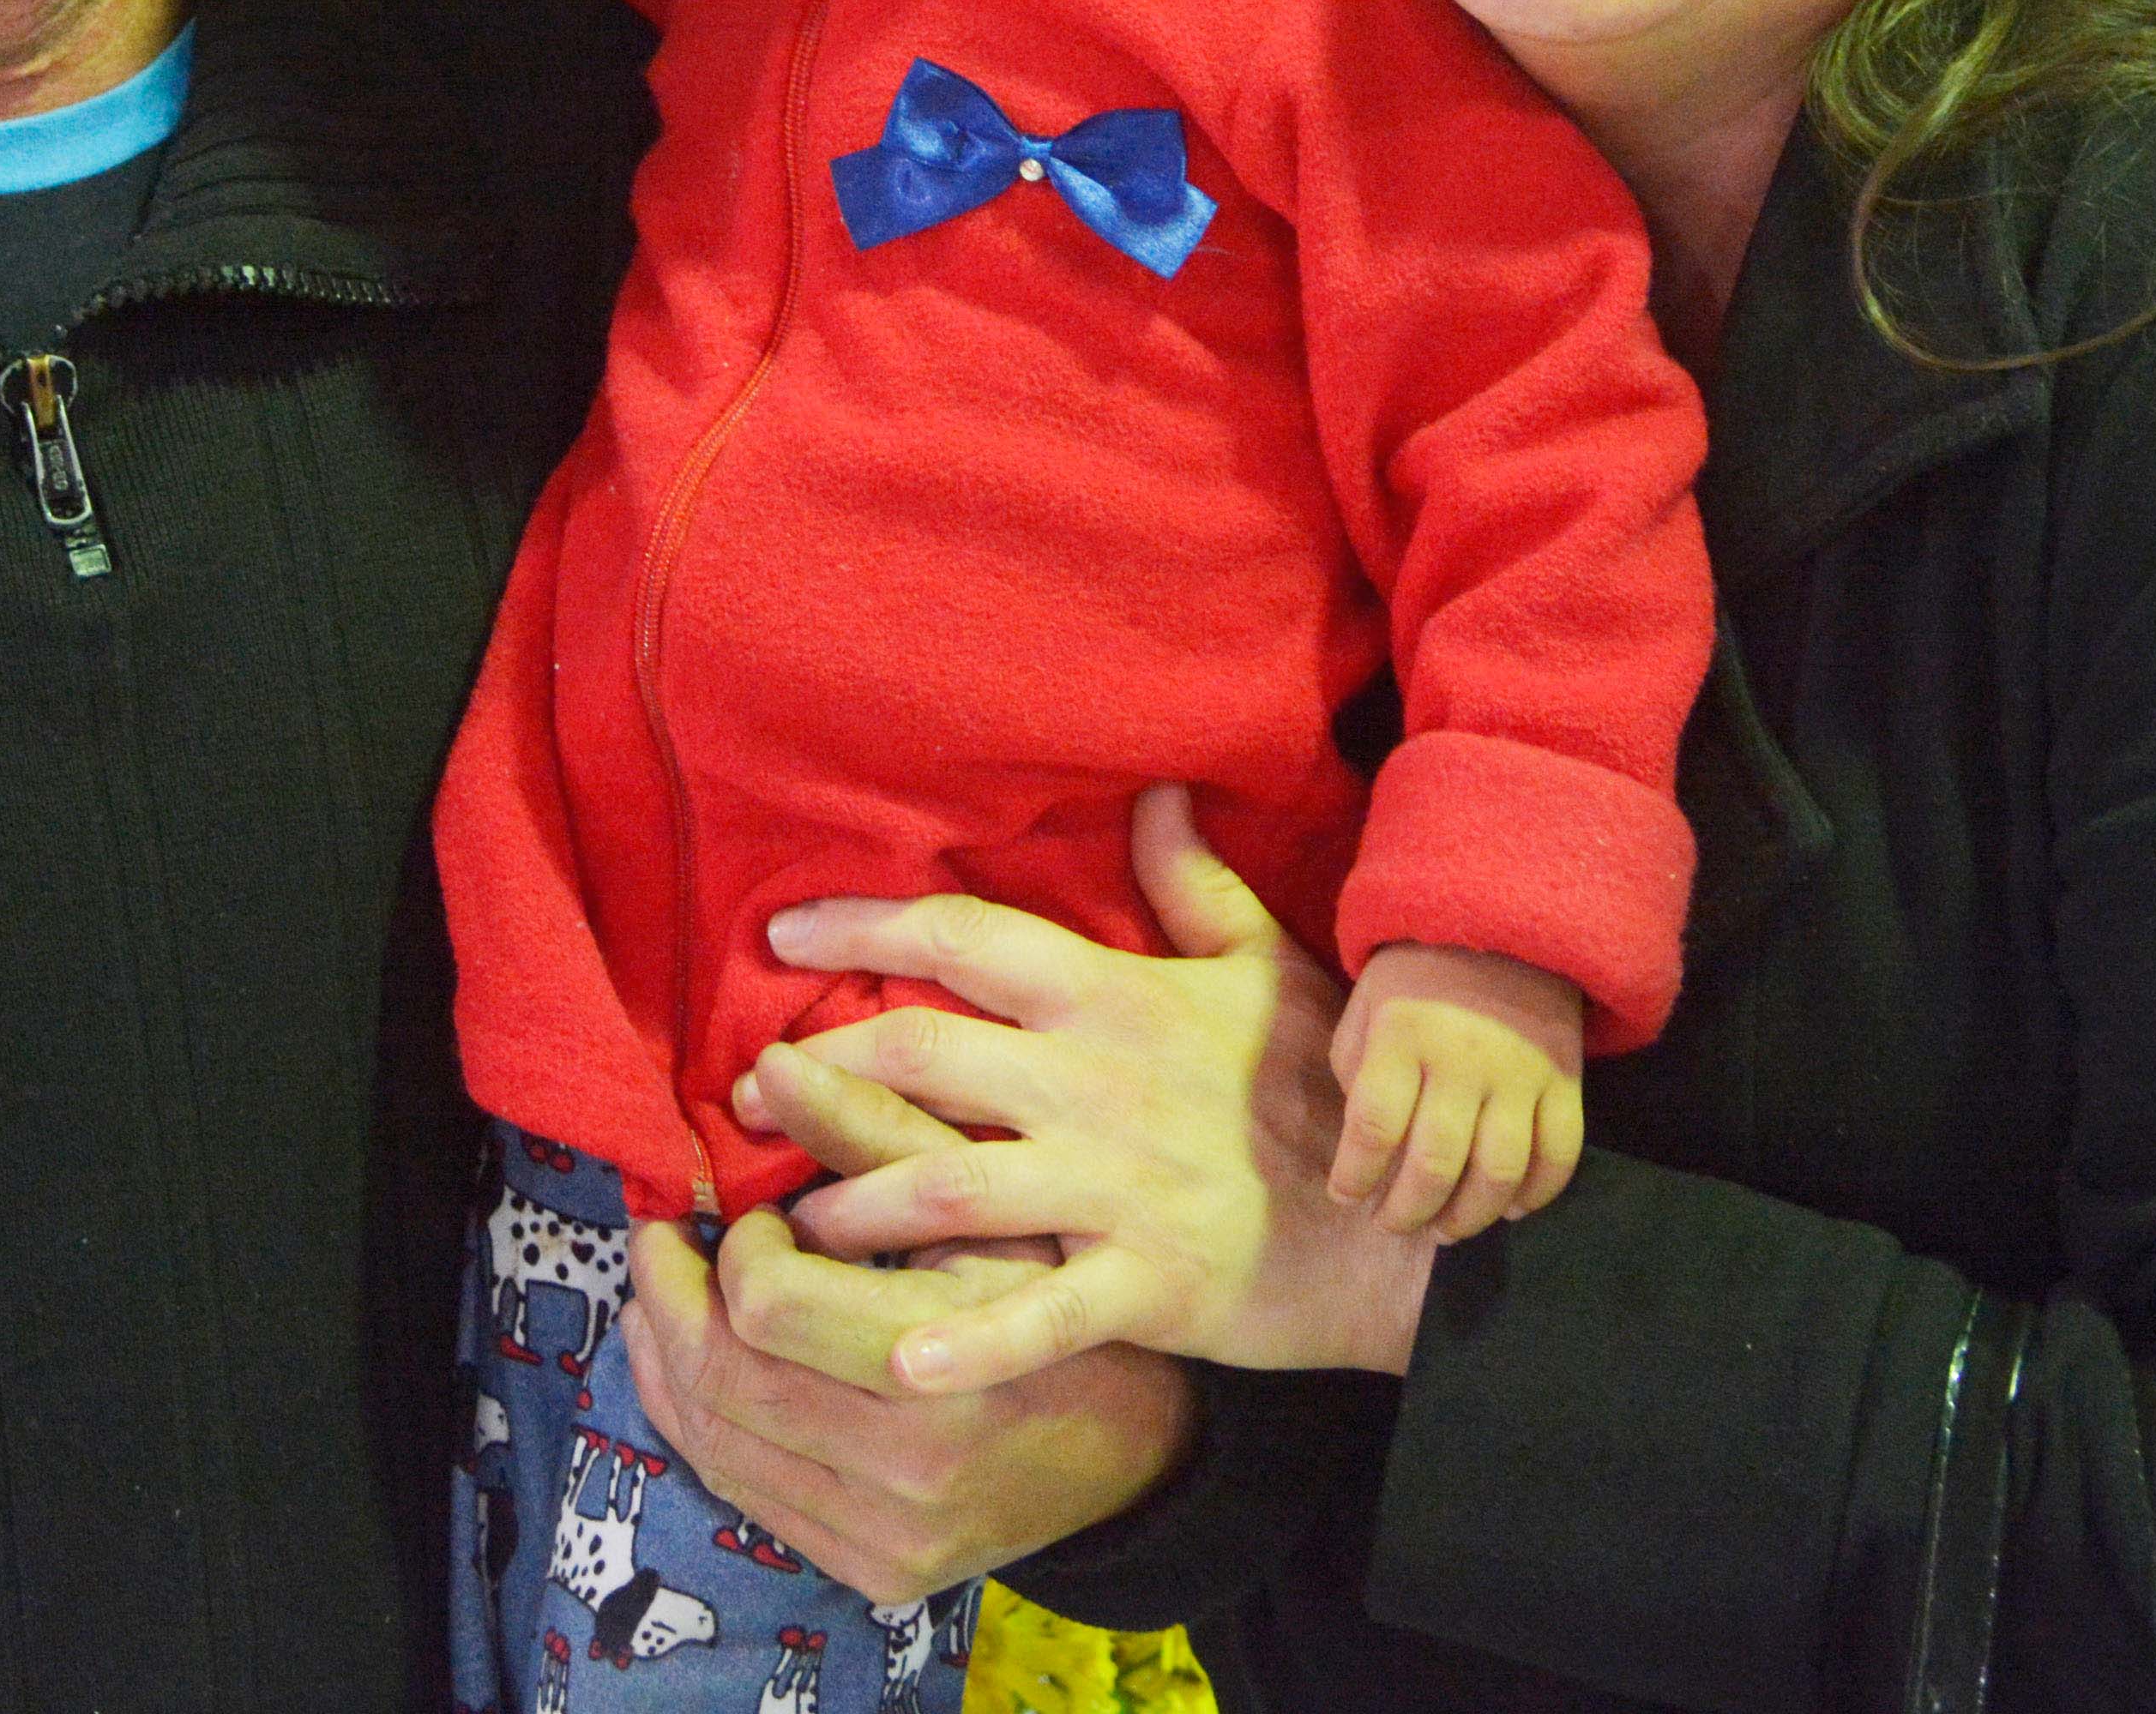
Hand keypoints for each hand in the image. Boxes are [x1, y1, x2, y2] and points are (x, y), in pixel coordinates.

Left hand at [614, 1044, 1194, 1605]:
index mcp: (940, 1364)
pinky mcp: (871, 1572)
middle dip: (670, 1297)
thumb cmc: (1056, 1297)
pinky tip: (696, 1368)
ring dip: (667, 1359)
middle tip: (663, 1240)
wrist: (1134, 1454)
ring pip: (718, 1439)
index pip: (769, 1304)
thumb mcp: (991, 1204)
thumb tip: (770, 1067)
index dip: (738, 1248)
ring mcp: (885, 1534)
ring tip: (664, 1296)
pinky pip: (744, 1494)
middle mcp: (908, 1469)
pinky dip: (701, 1424)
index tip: (758, 1215)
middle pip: (725, 1376)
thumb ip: (875, 1133)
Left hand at [749, 787, 1438, 1394]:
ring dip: (853, 1203)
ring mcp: (1112, 1187)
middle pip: (921, 1055)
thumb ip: (1196, 885)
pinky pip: (1036, 1316)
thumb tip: (1155, 796)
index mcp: (1113, 998)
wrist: (1405, 1216)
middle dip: (820, 1072)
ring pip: (946, 1184)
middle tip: (750, 1095)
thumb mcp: (1267, 966)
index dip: (864, 926)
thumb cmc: (1328, 1083)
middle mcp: (1093, 1084)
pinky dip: (966, 1342)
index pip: (963, 938)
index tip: (781, 934)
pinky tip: (898, 1359)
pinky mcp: (1139, 1283)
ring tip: (795, 1224)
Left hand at [1327, 943, 1586, 1242]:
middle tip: (1392, 1226)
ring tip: (1444, 1229)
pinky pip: (1559, 1155)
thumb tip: (1367, 1148)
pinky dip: (1538, 1194)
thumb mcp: (1368, 1008)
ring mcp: (1520, 1074)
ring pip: (1498, 1172)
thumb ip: (1359, 1074)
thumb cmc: (1419, 974)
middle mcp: (1462, 1061)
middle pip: (1436, 1163)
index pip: (1375, 1126)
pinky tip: (1511, 1210)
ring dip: (1469, 1216)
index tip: (1345, 1197)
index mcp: (1403, 1037)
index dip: (1356, 1175)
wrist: (1505, 923)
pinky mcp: (1565, 1081)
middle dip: (1407, 1211)